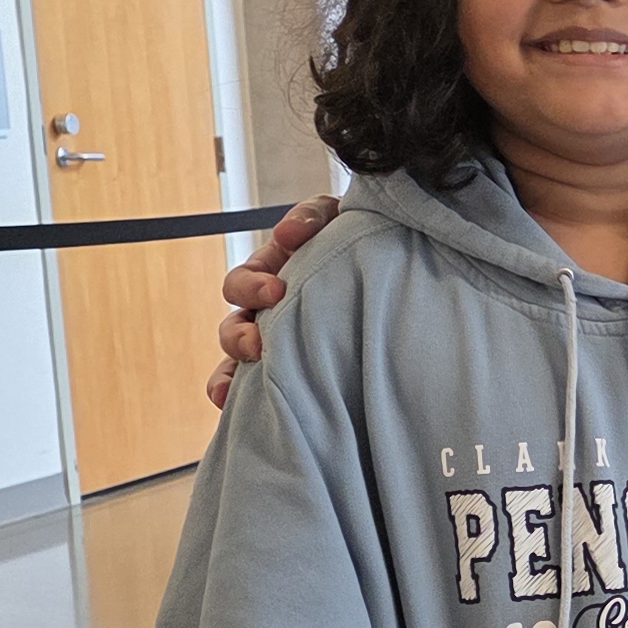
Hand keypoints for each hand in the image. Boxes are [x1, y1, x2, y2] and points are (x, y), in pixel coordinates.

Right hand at [208, 194, 340, 408]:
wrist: (395, 266)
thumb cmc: (357, 238)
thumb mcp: (335, 218)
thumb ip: (311, 217)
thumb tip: (288, 233)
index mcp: (269, 277)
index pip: (242, 284)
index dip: (253, 286)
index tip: (277, 290)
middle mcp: (267, 315)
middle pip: (233, 329)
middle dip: (240, 337)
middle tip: (261, 343)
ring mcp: (279, 345)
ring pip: (238, 366)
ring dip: (232, 376)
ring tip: (233, 390)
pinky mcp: (295, 373)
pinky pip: (257, 393)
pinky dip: (241, 400)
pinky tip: (234, 410)